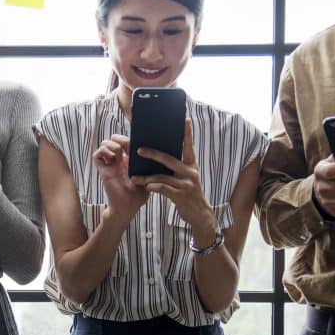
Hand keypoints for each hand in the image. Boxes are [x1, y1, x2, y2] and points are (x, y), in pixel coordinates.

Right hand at [92, 134, 148, 221]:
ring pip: (104, 144)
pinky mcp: (103, 170)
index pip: (126, 141)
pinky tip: (112, 156)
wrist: (128, 208)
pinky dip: (102, 151)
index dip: (128, 136)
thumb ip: (150, 165)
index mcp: (129, 160)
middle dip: (119, 138)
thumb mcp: (149, 176)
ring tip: (118, 151)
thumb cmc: (139, 195)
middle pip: (114, 139)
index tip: (135, 136)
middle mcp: (118, 160)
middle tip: (126, 144)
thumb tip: (158, 150)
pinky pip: (96, 156)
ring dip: (111, 144)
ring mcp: (110, 165)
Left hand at [135, 120, 216, 241]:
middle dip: (152, 153)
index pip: (189, 146)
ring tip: (134, 177)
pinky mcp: (181, 195)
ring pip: (162, 176)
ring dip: (146, 177)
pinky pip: (163, 188)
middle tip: (139, 149)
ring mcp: (186, 184)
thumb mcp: (188, 178)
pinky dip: (153, 187)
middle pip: (169, 159)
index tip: (186, 120)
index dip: (187, 134)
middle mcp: (190, 172)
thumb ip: (178, 168)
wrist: (199, 214)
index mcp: (192, 165)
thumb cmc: (189, 194)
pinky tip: (146, 187)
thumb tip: (160, 156)